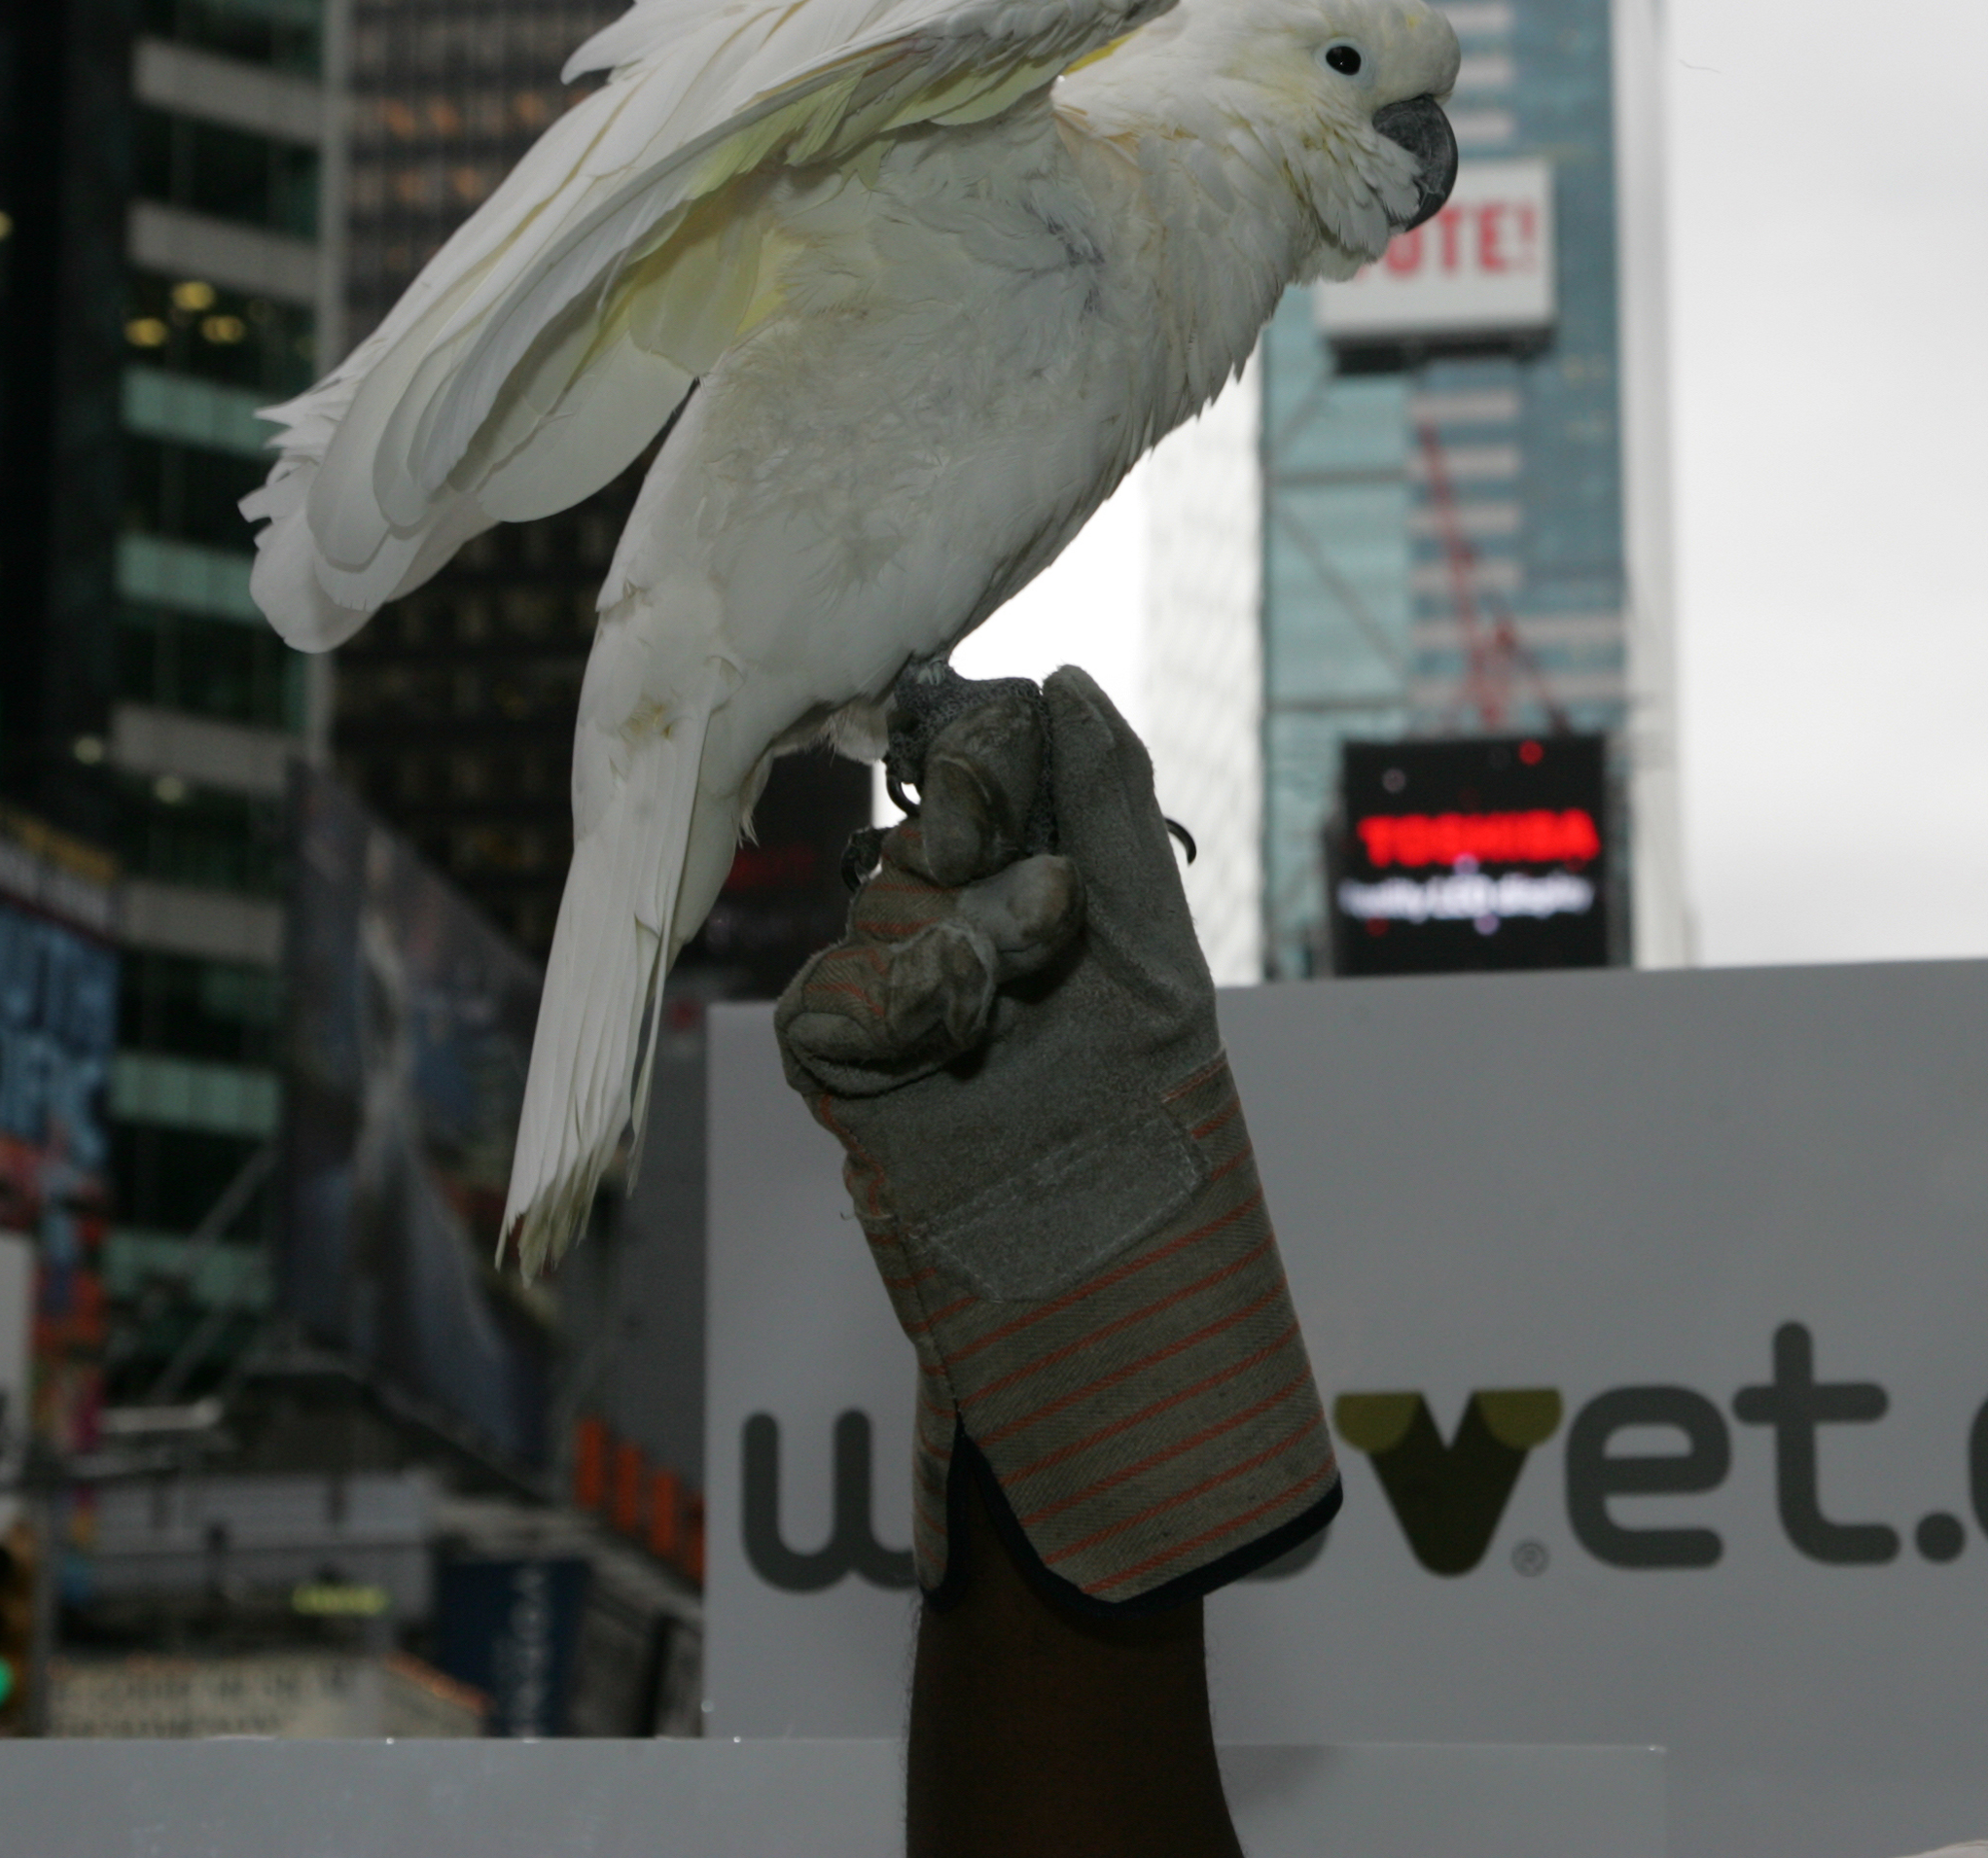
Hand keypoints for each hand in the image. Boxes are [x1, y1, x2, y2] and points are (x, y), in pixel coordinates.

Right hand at [775, 667, 1337, 1607]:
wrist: (1118, 1303)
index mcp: (1053, 892)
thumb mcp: (1158, 963)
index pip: (992, 762)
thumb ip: (1111, 822)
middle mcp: (971, 932)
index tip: (1016, 742)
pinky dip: (887, 1003)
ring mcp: (905, 1004)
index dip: (991, 744)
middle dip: (980, 841)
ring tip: (1011, 1005)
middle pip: (929, 820)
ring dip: (954, 939)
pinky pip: (826, 1000)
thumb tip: (1073, 685)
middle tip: (1037, 909)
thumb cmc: (1160, 1135)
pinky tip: (948, 1038)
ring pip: (880, 904)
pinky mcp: (852, 1078)